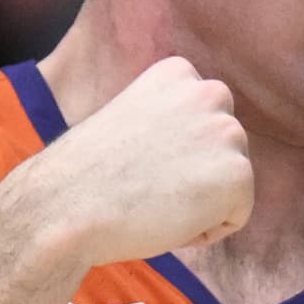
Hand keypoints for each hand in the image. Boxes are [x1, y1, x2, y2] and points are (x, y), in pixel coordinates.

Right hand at [0, 54, 250, 271]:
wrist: (66, 205)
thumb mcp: (132, 121)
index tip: (138, 162)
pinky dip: (205, 231)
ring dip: (200, 204)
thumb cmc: (88, 175)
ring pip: (232, 184)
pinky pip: (236, 217)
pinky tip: (167, 219)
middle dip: (194, 177)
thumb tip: (191, 149)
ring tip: (154, 200)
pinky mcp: (237, 174)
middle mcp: (209, 92)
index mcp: (178, 72)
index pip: (204, 125)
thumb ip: (169, 123)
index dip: (175, 156)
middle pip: (224, 152)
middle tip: (145, 185)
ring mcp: (227, 132)